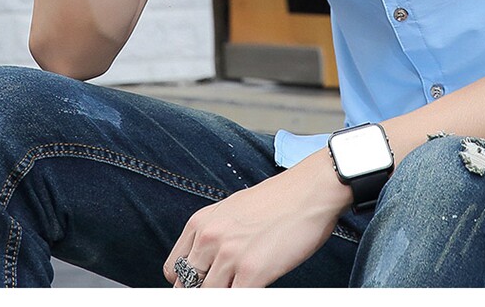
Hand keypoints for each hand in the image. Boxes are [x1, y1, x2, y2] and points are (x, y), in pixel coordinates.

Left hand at [163, 150, 351, 287]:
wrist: (311, 190)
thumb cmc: (279, 199)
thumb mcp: (233, 210)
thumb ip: (215, 236)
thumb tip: (206, 264)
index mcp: (201, 222)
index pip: (173, 270)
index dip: (187, 284)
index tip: (202, 285)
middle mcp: (210, 238)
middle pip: (188, 288)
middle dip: (203, 292)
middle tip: (226, 285)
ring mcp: (230, 256)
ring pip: (208, 297)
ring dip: (225, 294)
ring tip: (243, 284)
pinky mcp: (252, 272)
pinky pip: (234, 301)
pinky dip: (241, 299)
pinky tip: (257, 288)